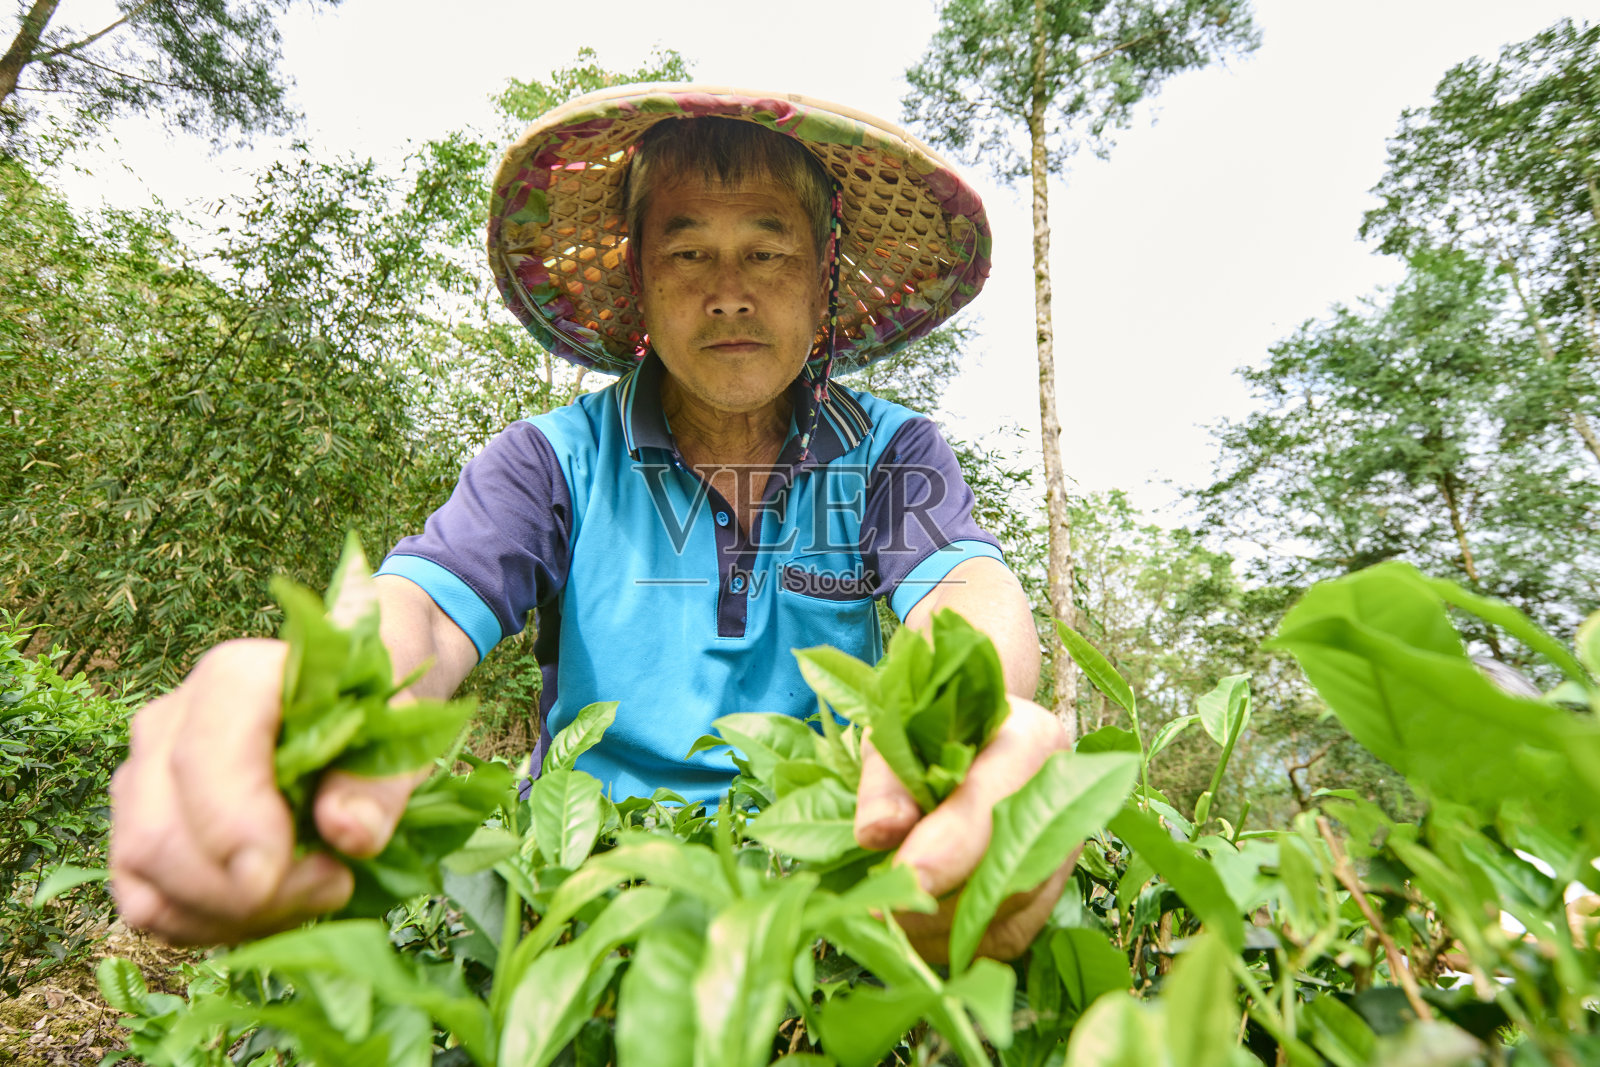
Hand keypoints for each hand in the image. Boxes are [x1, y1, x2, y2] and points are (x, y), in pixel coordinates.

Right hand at [109, 639, 417, 944]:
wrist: (342, 707)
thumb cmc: (367, 716)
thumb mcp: (395, 737)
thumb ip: (378, 782)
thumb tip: (348, 831)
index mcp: (235, 677)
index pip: (206, 752)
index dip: (234, 822)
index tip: (274, 874)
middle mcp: (170, 722)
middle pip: (163, 828)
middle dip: (242, 889)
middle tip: (334, 885)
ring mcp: (141, 778)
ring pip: (145, 869)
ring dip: (228, 912)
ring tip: (312, 894)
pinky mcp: (135, 832)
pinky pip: (143, 901)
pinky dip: (203, 924)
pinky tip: (267, 913)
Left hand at [853, 694, 1073, 963]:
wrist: (969, 736)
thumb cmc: (928, 729)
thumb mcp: (896, 732)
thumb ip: (886, 780)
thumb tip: (877, 833)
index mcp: (1031, 739)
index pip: (997, 802)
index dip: (951, 847)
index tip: (903, 877)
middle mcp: (1062, 799)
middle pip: (1013, 868)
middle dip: (942, 900)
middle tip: (878, 909)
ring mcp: (1061, 851)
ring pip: (1014, 912)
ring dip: (944, 928)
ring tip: (887, 917)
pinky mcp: (1048, 893)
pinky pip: (1009, 936)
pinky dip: (957, 942)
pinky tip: (913, 930)